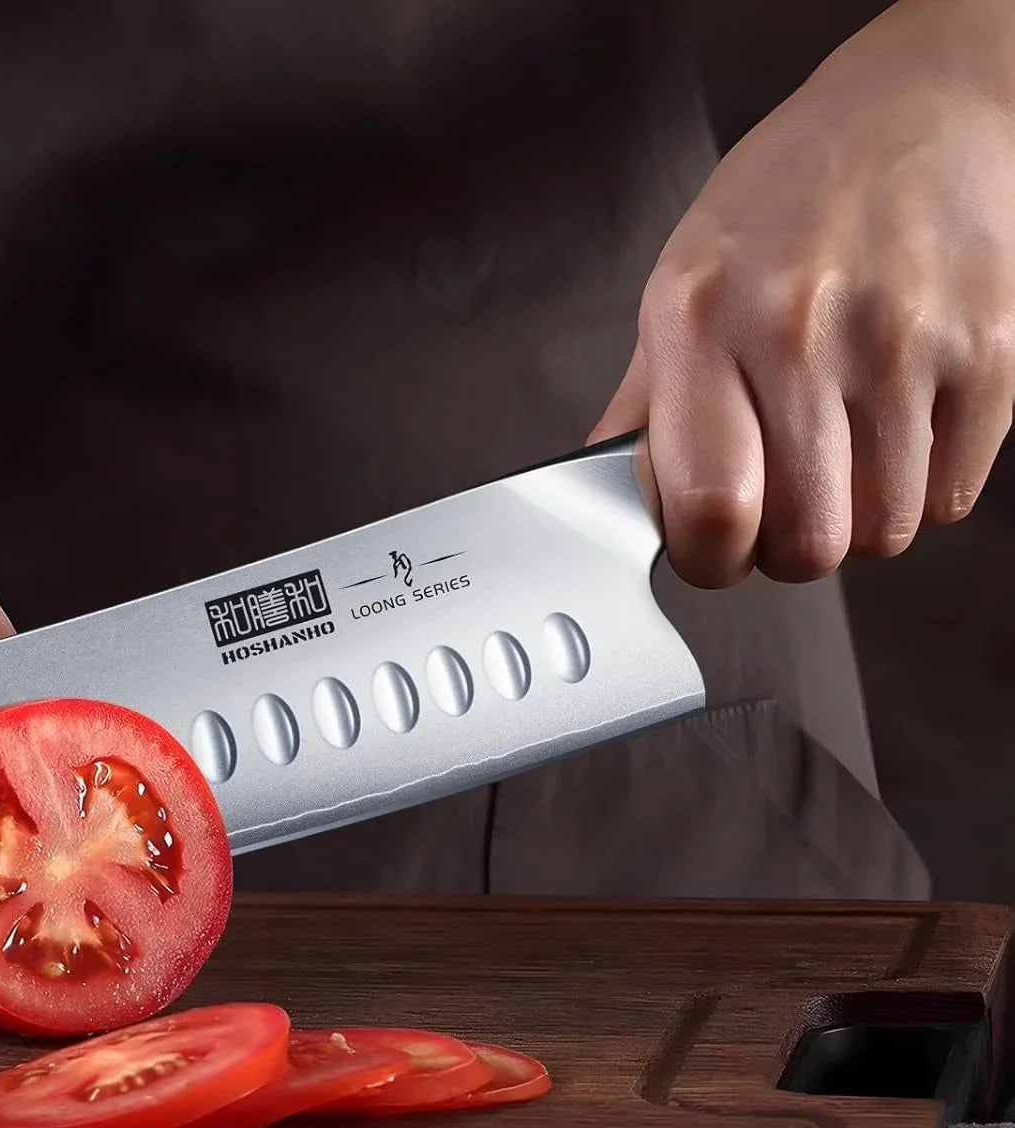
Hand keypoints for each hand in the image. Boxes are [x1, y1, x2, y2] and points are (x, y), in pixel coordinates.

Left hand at [592, 0, 1014, 587]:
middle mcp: (799, 328)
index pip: (709, 508)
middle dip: (785, 550)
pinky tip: (895, 432)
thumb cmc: (789, 202)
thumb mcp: (681, 283)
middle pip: (805, 542)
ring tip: (839, 458)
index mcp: (701, 318)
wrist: (921, 111)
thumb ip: (643, 405)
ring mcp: (903, 340)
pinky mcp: (990, 352)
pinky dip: (920, 489)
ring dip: (855, 521)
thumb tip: (606, 504)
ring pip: (881, 532)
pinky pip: (948, 497)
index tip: (712, 551)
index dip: (709, 561)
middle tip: (779, 508)